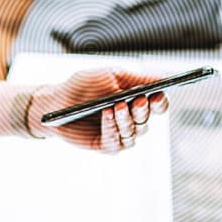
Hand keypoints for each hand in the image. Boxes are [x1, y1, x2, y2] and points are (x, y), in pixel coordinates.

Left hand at [27, 69, 168, 149]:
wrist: (56, 101)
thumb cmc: (83, 86)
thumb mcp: (110, 75)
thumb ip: (137, 79)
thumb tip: (164, 79)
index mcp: (136, 101)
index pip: (157, 106)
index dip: (160, 102)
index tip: (157, 95)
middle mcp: (131, 120)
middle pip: (146, 120)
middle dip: (142, 110)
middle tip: (137, 100)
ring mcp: (119, 135)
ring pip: (133, 133)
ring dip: (126, 120)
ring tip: (117, 106)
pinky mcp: (105, 146)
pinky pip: (115, 142)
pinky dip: (111, 127)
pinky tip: (107, 114)